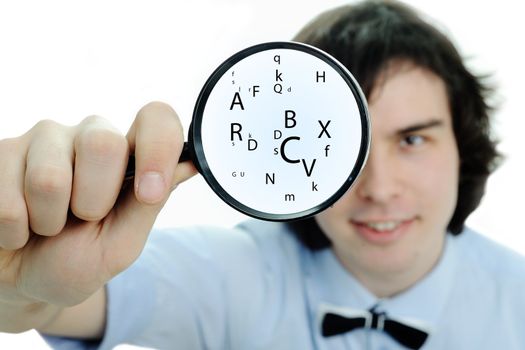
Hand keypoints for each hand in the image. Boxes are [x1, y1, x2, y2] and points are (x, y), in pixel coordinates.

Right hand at [0, 102, 195, 330]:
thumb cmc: (77, 261)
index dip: (158, 149)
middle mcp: (91, 136)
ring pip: (49, 176)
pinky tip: (18, 225)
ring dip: (48, 220)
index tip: (148, 191)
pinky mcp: (2, 151)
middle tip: (82, 218)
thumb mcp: (121, 243)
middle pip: (103, 144)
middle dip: (92, 201)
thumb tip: (194, 163)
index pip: (156, 118)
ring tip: (47, 224)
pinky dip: (14, 227)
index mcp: (128, 156)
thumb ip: (150, 203)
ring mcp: (45, 139)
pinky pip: (8, 194)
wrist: (22, 281)